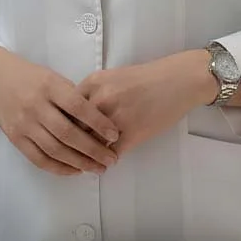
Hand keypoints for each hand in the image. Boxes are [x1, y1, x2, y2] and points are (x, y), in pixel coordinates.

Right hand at [0, 49, 120, 175]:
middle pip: (67, 133)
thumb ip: (72, 96)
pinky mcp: (15, 139)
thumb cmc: (32, 77)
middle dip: (92, 150)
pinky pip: (39, 159)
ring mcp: (24, 124)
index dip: (98, 122)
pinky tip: (75, 170)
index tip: (114, 134)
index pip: (77, 106)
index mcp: (50, 86)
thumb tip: (97, 120)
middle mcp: (36, 106)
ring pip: (54, 150)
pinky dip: (58, 168)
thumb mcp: (54, 77)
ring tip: (97, 168)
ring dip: (79, 163)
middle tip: (111, 159)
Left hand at [76, 51, 210, 156]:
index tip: (63, 134)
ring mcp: (116, 117)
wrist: (178, 80)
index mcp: (94, 82)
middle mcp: (101, 98)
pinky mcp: (132, 133)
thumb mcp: (114, 77)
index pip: (67, 109)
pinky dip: (107, 160)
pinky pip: (111, 153)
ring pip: (91, 144)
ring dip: (88, 156)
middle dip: (73, 142)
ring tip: (87, 163)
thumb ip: (94, 93)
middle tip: (71, 153)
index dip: (64, 124)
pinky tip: (106, 163)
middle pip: (75, 128)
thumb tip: (78, 115)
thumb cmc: (147, 78)